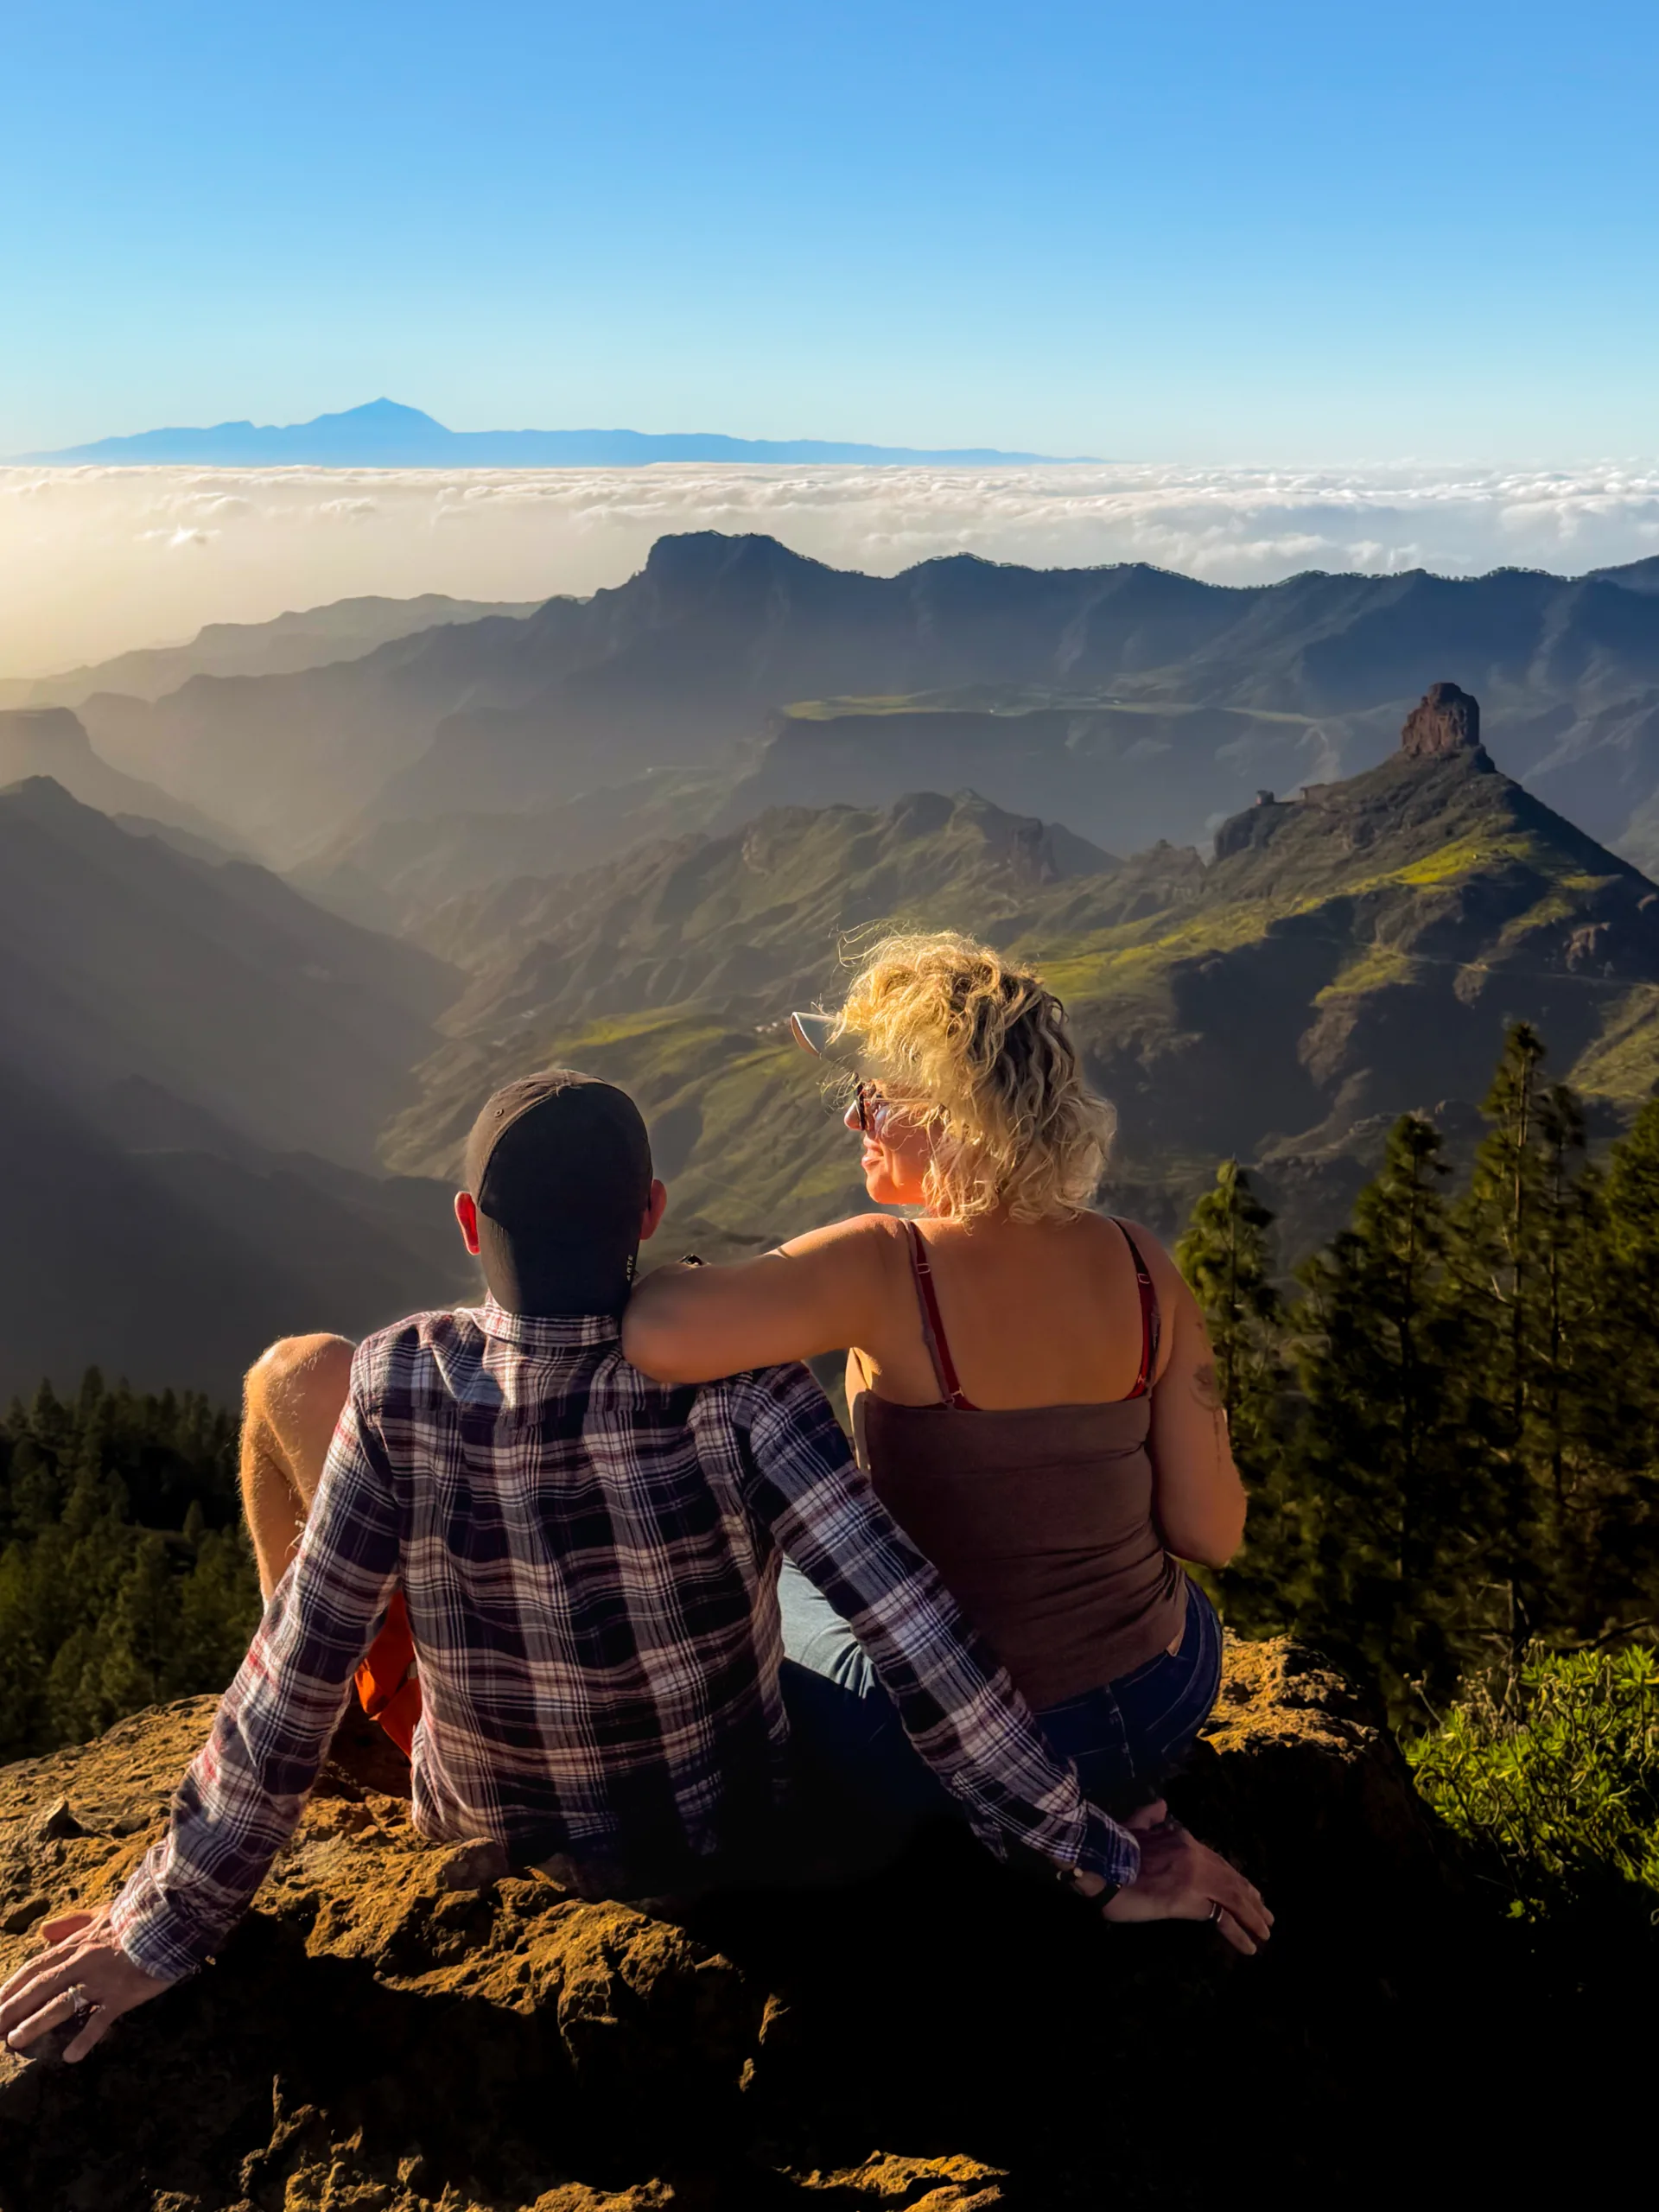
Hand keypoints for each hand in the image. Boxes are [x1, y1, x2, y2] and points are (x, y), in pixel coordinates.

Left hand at [0, 1905, 168, 2061]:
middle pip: (39, 1988)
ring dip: (36, 2023)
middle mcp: (82, 1963)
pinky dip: (85, 2039)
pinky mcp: (122, 1995)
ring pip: (62, 2003)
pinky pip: (100, 2020)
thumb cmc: (134, 1917)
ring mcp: (101, 1980)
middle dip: (11, 2010)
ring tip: (14, 2042)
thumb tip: (43, 1931)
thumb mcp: (100, 1913)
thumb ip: (71, 1923)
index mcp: (76, 1945)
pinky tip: (70, 2057)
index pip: (34, 1968)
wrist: (170, 1918)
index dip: (10, 1988)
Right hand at [1074, 1805, 1273, 1955]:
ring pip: (1235, 1899)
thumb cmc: (1112, 1848)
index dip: (1234, 1878)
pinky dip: (1240, 1934)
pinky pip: (1224, 1921)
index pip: (1217, 1861)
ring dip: (1253, 1918)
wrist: (1101, 1863)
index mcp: (1183, 1840)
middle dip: (1252, 1899)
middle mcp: (1196, 1856)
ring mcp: (1197, 1879)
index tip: (1248, 1891)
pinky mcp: (1193, 1902)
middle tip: (1266, 1916)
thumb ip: (1150, 1816)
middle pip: (1232, 1880)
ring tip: (1265, 1934)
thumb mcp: (1133, 1824)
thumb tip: (1160, 1804)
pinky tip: (1251, 1948)